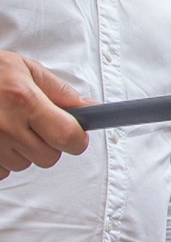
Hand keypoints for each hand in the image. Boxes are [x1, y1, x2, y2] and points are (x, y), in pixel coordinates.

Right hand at [0, 52, 90, 177]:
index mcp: (24, 101)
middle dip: (49, 144)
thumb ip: (60, 92)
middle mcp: (5, 126)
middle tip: (35, 124)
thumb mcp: (25, 69)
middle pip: (49, 157)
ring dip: (22, 151)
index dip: (77, 138)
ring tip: (7, 126)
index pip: (67, 137)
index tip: (76, 133)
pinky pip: (1, 172)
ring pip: (24, 165)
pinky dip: (2, 159)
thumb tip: (90, 110)